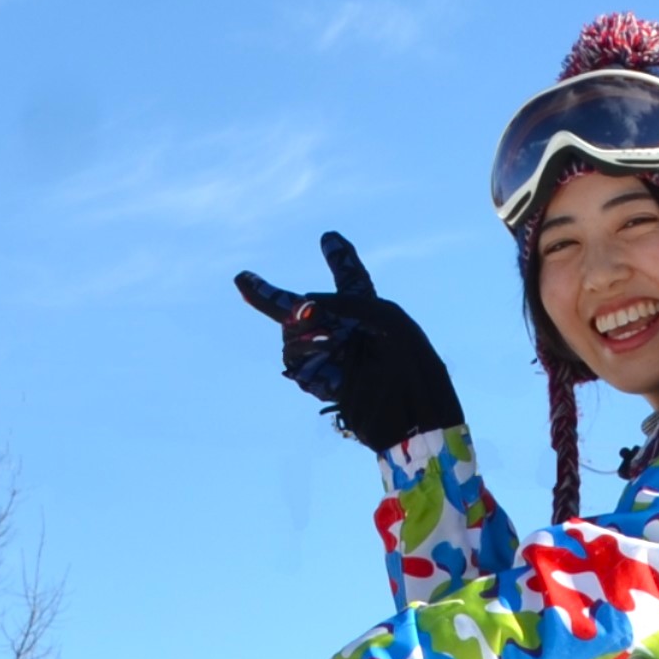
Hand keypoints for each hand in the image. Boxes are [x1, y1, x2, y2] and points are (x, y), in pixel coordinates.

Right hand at [232, 232, 464, 451]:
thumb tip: (305, 306)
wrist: (417, 421)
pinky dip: (305, 356)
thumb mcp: (391, 320)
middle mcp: (347, 330)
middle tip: (242, 278)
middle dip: (267, 295)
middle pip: (299, 307)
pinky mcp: (323, 383)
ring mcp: (332, 357)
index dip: (341, 258)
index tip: (329, 237)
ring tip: (328, 339)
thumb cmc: (416, 367)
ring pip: (292, 336)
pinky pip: (296, 364)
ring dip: (301, 331)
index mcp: (371, 311)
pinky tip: (328, 360)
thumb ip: (349, 302)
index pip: (352, 278)